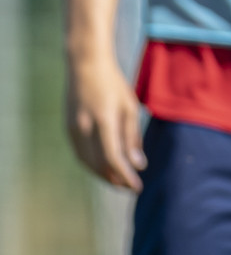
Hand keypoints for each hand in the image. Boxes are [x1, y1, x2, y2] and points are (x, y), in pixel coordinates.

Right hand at [65, 54, 144, 190]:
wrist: (86, 66)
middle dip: (115, 179)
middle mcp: (84, 128)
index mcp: (103, 120)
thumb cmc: (113, 85)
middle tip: (129, 188)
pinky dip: (93, 164)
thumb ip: (132, 137)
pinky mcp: (68, 129)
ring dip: (103, 175)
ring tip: (119, 181)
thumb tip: (138, 165)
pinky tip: (104, 168)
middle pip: (99, 164)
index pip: (113, 158)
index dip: (125, 176)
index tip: (137, 187)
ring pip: (87, 162)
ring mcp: (73, 129)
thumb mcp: (130, 108)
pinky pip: (80, 154)